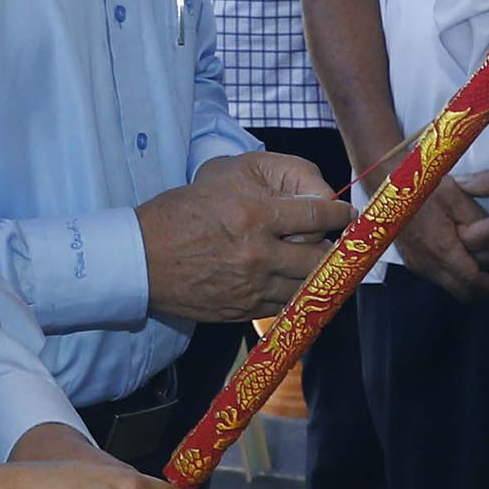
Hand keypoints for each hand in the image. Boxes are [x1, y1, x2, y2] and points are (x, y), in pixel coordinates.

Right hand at [135, 150, 352, 327]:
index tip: (347, 214)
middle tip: (335, 242)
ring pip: (307, 286)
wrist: (141, 257)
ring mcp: (251, 287)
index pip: (317, 215)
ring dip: (318, 274)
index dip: (339, 214)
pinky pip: (286, 305)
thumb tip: (314, 197)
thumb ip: (272, 184)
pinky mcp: (243, 310)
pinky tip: (294, 282)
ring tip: (318, 263)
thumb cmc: (181, 210)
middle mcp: (258, 255)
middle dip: (333, 248)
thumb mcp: (223, 178)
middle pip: (321, 257)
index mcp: (253, 216)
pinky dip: (295, 293)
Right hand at [391, 159, 488, 302]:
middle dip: (488, 293)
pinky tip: (469, 264)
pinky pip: (440, 279)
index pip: (474, 281)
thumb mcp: (457, 196)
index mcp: (441, 248)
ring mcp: (418, 265)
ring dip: (472, 286)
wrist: (387, 183)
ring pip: (451, 287)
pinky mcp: (413, 261)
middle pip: (464, 292)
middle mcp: (428, 263)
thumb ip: (478, 222)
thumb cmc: (424, 185)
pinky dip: (458, 278)